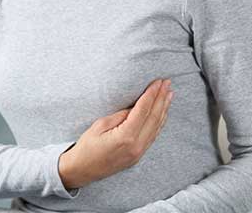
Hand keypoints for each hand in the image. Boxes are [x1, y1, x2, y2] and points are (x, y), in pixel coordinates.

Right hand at [58, 78, 172, 188]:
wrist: (82, 170)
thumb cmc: (87, 147)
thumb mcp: (100, 125)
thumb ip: (120, 116)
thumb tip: (135, 107)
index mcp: (126, 137)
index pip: (143, 110)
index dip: (152, 94)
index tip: (158, 82)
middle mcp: (137, 146)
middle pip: (154, 118)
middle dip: (162, 98)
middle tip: (167, 83)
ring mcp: (139, 152)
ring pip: (156, 127)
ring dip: (163, 109)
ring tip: (169, 94)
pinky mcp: (138, 155)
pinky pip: (153, 135)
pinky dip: (159, 121)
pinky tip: (162, 112)